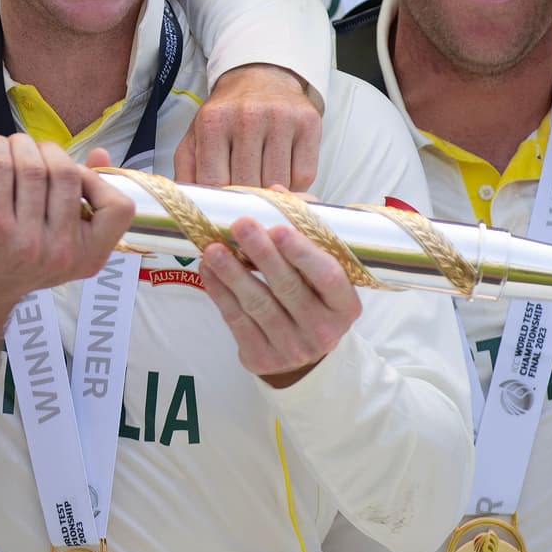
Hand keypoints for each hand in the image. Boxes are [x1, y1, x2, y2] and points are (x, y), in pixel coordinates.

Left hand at [0, 137, 133, 329]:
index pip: (119, 208)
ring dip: (19, 144)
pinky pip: (1, 168)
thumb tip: (101, 155)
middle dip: (48, 150)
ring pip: (34, 167)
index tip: (74, 175)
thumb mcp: (59, 246)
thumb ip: (84, 203)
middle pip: (67, 173)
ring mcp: (27, 240)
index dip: (98, 180)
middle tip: (32, 152)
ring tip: (10, 147)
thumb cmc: (14, 263)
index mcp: (88, 257)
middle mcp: (61, 251)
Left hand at [176, 63, 319, 190]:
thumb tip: (190, 203)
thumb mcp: (196, 136)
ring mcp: (280, 118)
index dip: (221, 203)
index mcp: (213, 122)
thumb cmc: (227, 115)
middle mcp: (247, 116)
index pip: (215, 182)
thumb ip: (187, 171)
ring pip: (279, 183)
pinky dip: (295, 185)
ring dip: (272, 194)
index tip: (225, 208)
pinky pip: (304, 175)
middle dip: (247, 200)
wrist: (259, 77)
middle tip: (247, 200)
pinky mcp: (308, 122)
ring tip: (265, 184)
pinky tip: (284, 174)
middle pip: (248, 184)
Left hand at [200, 212, 359, 385]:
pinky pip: (236, 321)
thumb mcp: (320, 270)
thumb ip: (305, 230)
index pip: (327, 277)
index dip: (302, 253)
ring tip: (213, 248)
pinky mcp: (262, 358)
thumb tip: (277, 193)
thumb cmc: (311, 298)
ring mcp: (293, 348)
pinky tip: (207, 270)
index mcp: (345, 305)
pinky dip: (219, 292)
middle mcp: (323, 330)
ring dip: (232, 273)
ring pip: (258, 305)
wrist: (304, 358)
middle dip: (262, 254)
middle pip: (288, 288)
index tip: (278, 227)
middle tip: (240, 224)